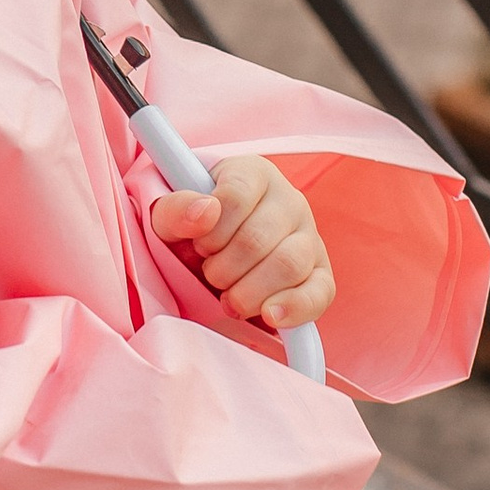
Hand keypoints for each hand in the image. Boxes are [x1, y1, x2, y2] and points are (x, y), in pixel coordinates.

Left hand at [148, 154, 334, 338]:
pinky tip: (269, 315)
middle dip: (223, 267)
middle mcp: (289, 200)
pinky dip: (294, 307)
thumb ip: (175, 209)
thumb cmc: (193, 230)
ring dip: (248, 292)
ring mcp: (309, 236)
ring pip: (289, 264)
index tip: (199, 243)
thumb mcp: (169, 215)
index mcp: (253, 174)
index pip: (236, 196)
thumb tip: (204, 211)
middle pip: (258, 238)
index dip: (210, 230)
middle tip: (209, 272)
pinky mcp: (320, 273)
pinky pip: (319, 292)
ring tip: (228, 297)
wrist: (209, 254)